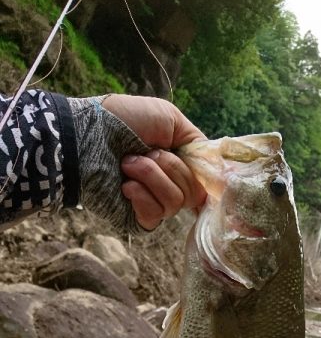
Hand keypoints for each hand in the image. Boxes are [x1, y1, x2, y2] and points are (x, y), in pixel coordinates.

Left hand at [103, 94, 206, 229]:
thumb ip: (197, 144)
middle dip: (170, 168)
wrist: (86, 135)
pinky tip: (125, 185)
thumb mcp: (171, 119)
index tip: (210, 176)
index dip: (209, 182)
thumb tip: (217, 172)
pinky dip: (141, 196)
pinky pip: (155, 216)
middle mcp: (168, 184)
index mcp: (178, 162)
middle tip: (146, 153)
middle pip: (194, 193)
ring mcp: (152, 203)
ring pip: (175, 203)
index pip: (205, 184)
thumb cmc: (124, 120)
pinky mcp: (135, 218)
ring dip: (152, 177)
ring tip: (128, 164)